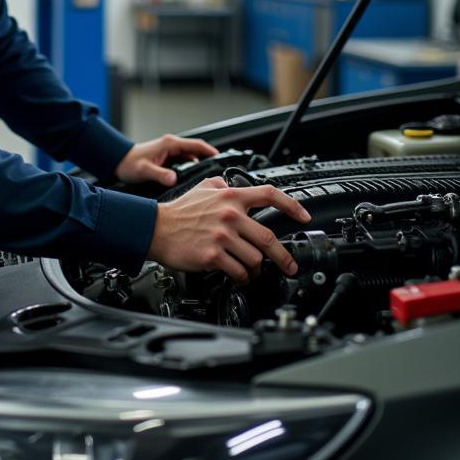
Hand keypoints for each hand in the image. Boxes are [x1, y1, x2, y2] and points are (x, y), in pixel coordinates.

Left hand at [114, 134, 218, 186]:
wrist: (118, 162)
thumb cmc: (128, 163)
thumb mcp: (144, 170)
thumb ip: (159, 174)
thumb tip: (173, 179)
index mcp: (169, 144)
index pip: (196, 145)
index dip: (209, 150)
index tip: (220, 158)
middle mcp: (171, 146)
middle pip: (196, 151)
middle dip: (207, 160)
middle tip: (216, 173)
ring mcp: (170, 152)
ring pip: (190, 158)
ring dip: (199, 165)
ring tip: (207, 179)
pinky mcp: (167, 159)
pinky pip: (184, 163)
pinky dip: (190, 169)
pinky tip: (192, 180)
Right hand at [148, 178, 310, 283]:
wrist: (155, 228)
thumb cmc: (178, 212)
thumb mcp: (201, 187)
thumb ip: (220, 183)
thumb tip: (231, 181)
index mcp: (230, 196)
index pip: (270, 195)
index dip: (292, 206)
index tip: (304, 217)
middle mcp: (229, 215)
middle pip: (269, 238)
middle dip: (283, 256)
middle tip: (289, 265)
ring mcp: (221, 236)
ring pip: (255, 258)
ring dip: (256, 269)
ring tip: (253, 272)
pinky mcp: (212, 256)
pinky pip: (238, 271)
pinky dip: (242, 278)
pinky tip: (239, 277)